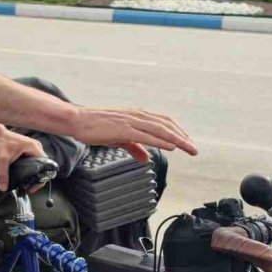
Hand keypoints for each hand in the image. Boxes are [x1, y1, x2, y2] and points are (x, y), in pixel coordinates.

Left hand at [0, 129, 45, 191]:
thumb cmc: (1, 143)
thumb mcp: (2, 159)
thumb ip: (3, 174)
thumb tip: (3, 188)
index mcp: (34, 147)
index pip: (46, 165)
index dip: (42, 177)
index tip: (34, 186)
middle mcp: (37, 147)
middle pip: (43, 165)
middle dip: (37, 177)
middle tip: (29, 187)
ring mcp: (34, 148)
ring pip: (39, 164)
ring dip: (34, 173)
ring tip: (27, 184)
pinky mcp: (29, 149)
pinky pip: (34, 161)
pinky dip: (31, 169)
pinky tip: (24, 176)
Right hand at [72, 107, 197, 162]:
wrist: (77, 120)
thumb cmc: (95, 127)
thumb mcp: (118, 138)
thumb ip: (134, 146)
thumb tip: (146, 157)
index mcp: (137, 115)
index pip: (163, 122)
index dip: (177, 131)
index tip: (187, 142)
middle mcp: (137, 115)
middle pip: (167, 125)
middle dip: (182, 137)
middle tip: (194, 149)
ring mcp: (131, 121)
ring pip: (161, 129)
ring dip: (177, 139)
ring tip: (189, 148)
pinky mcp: (124, 128)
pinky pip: (147, 135)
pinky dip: (161, 140)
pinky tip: (171, 146)